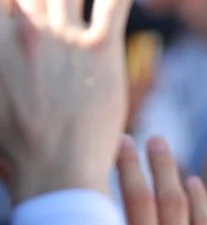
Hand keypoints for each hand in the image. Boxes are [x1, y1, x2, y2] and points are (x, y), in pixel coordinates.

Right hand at [0, 0, 131, 202]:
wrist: (55, 168)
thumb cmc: (17, 144)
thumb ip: (2, 61)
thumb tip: (6, 58)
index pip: (9, 0)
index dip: (19, 5)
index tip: (30, 12)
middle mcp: (26, 26)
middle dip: (48, 1)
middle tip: (58, 8)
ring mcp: (64, 35)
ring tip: (81, 3)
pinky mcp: (101, 50)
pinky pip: (113, 4)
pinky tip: (135, 0)